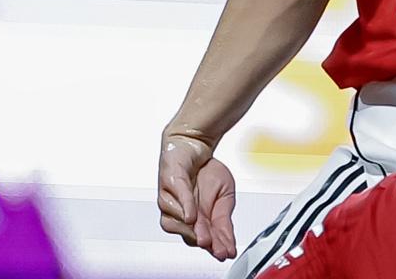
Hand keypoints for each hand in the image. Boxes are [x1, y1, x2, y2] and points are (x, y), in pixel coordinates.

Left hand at [157, 131, 237, 259]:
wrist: (194, 142)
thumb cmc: (207, 170)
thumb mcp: (225, 195)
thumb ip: (224, 217)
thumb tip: (226, 237)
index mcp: (195, 219)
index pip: (204, 238)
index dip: (215, 246)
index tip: (225, 253)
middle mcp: (179, 213)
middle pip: (188, 234)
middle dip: (204, 241)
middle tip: (216, 248)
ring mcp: (171, 198)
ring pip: (174, 220)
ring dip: (193, 229)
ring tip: (206, 236)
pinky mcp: (169, 179)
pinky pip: (176, 195)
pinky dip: (185, 206)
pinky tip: (192, 216)